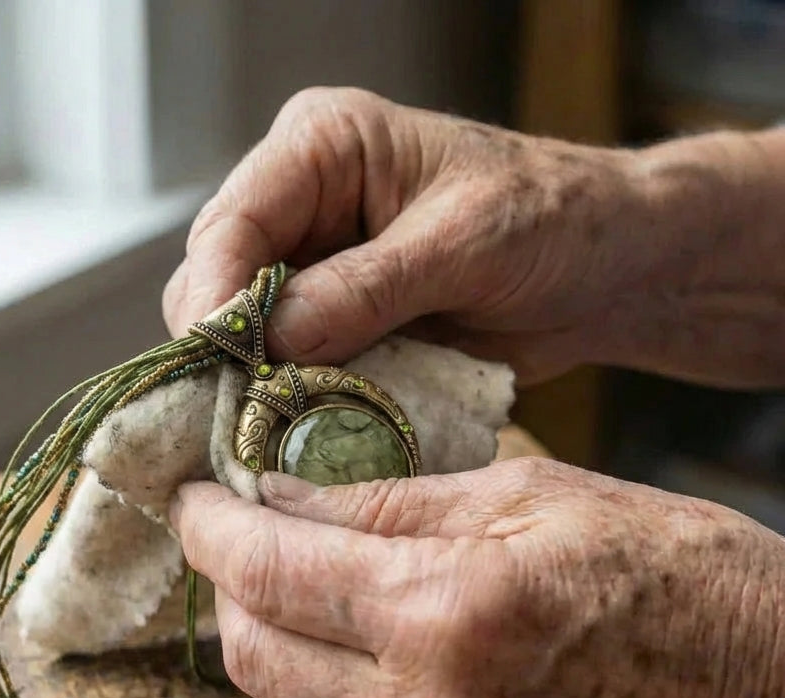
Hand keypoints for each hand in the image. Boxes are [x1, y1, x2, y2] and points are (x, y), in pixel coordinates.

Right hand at [164, 88, 784, 387]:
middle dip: (228, 350)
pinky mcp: (333, 328)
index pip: (232, 222)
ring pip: (245, 337)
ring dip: (258, 385)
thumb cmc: (550, 220)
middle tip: (243, 412)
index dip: (215, 295)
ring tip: (274, 428)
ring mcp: (313, 274)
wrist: (601, 271)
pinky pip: (289, 371)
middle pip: (217, 282)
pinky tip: (305, 430)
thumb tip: (276, 341)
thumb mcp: (464, 242)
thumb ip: (368, 288)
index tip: (217, 363)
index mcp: (322, 148)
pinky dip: (294, 404)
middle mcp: (301, 208)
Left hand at [171, 460, 784, 697]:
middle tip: (244, 541)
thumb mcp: (528, 495)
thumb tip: (277, 496)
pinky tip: (358, 669)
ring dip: (271, 657)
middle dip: (229, 590)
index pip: (270, 569)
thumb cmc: (669, 571)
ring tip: (301, 603)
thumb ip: (385, 502)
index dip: (212, 528)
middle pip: (254, 658)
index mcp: (449, 612)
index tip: (194, 498)